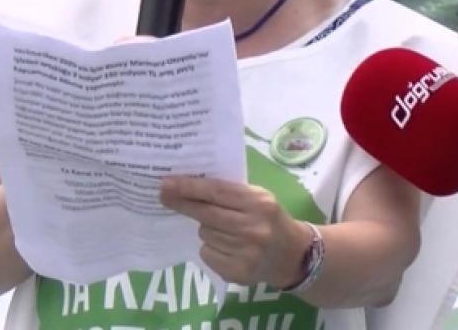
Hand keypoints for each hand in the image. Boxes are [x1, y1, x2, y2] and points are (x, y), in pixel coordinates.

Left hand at [160, 176, 311, 287]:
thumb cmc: (269, 219)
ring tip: (224, 229)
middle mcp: (254, 228)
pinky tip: (227, 247)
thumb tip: (186, 186)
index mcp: (260, 203)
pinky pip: (207, 253)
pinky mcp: (237, 273)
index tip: (166, 183)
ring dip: (206, 229)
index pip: (217, 192)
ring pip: (205, 234)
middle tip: (164, 195)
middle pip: (206, 214)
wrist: (293, 256)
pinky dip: (211, 248)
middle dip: (183, 203)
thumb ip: (229, 193)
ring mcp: (246, 253)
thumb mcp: (258, 198)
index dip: (189, 188)